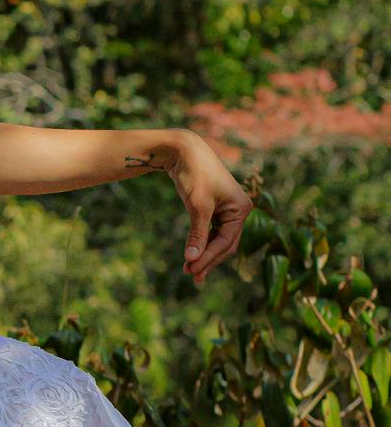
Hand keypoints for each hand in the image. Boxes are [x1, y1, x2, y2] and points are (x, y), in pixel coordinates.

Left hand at [158, 130, 253, 283]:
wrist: (184, 151)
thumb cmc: (194, 174)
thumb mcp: (197, 206)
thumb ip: (197, 234)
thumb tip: (192, 260)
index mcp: (242, 208)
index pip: (226, 241)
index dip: (208, 258)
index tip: (191, 270)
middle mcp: (239, 210)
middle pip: (225, 244)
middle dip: (208, 260)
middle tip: (191, 275)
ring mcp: (229, 209)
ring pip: (219, 240)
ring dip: (205, 254)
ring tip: (190, 271)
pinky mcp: (216, 208)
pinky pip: (212, 232)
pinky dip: (203, 243)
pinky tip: (194, 256)